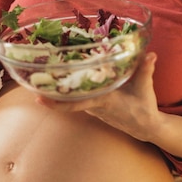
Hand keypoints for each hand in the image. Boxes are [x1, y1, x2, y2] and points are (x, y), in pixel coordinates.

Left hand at [36, 52, 160, 142]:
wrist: (146, 127)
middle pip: (66, 99)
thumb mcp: (145, 89)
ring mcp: (93, 107)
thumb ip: (145, 70)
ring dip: (57, 90)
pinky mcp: (95, 106)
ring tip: (42, 73)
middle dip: (49, 92)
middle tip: (31, 79)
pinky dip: (68, 90)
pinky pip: (77, 98)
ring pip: (71, 98)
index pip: (75, 104)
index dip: (56, 103)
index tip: (39, 99)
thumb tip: (149, 54)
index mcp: (104, 101)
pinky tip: (63, 77)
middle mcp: (94, 106)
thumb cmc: (144, 109)